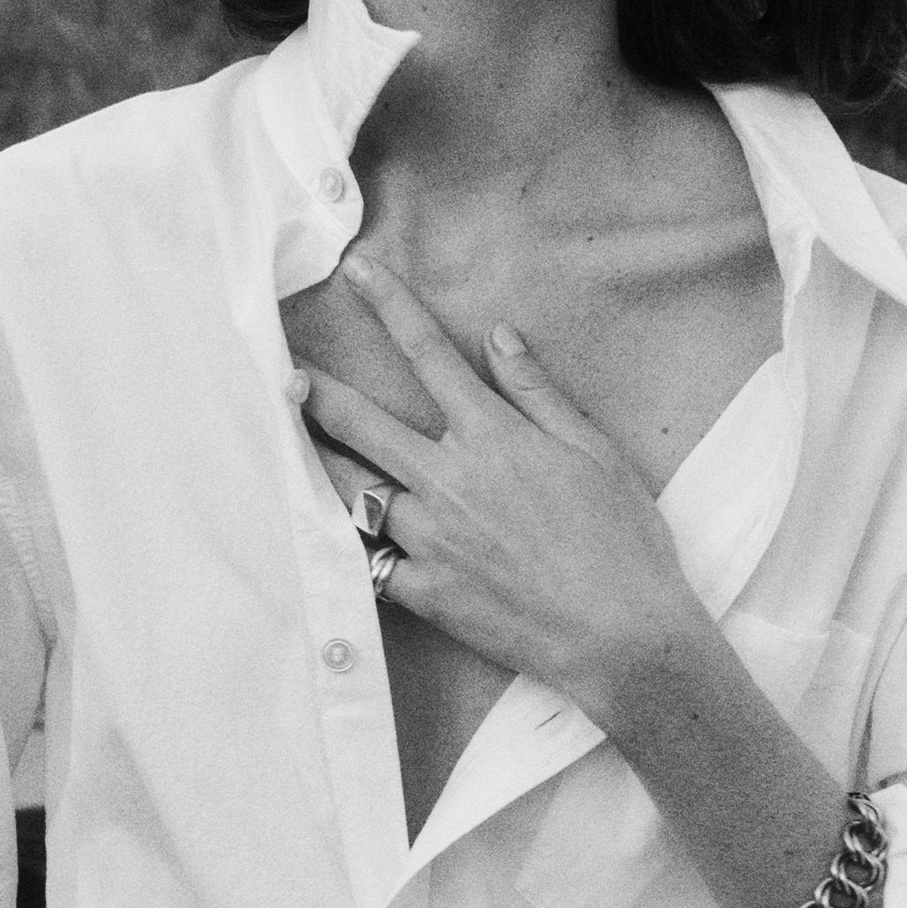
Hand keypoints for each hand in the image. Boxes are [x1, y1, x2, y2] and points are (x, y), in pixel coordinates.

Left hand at [298, 253, 707, 719]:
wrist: (621, 636)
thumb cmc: (622, 542)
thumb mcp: (593, 452)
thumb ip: (536, 392)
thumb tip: (498, 337)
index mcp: (492, 437)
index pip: (427, 354)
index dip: (389, 305)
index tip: (356, 271)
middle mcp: (449, 480)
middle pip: (360, 422)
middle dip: (316, 391)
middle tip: (284, 373)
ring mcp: (430, 538)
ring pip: (351, 491)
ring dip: (319, 463)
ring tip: (293, 446)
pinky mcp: (425, 592)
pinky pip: (370, 563)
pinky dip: (353, 546)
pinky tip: (331, 536)